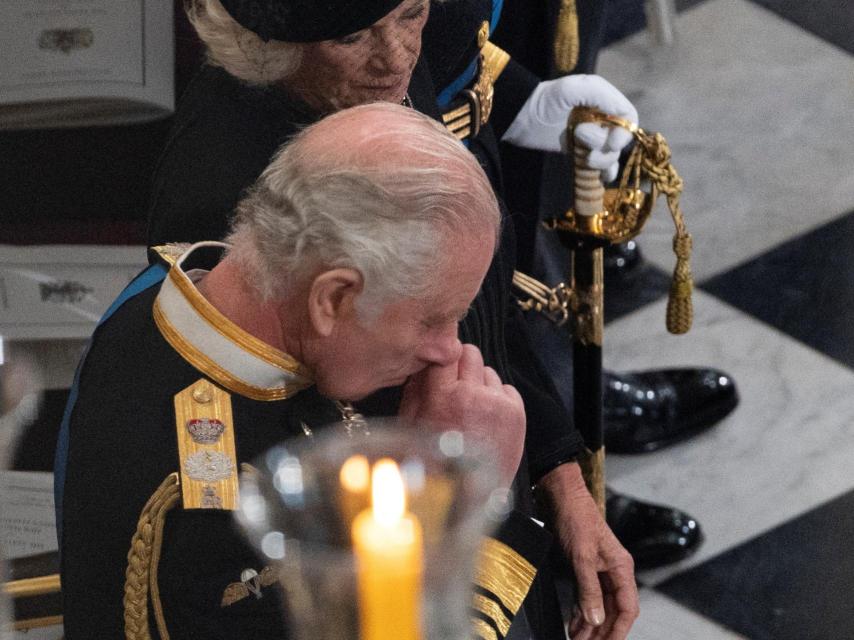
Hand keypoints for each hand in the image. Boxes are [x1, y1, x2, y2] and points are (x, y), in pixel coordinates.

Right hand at [399, 344, 524, 484]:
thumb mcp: (411, 426)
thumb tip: (423, 363)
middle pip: (470, 353)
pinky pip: (506, 388)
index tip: (442, 356)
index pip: (446, 350)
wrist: (470, 496)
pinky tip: (487, 418)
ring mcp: (498, 403)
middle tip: (455, 386)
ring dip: (480, 384)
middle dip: (461, 366)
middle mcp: (473, 394)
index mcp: (442, 396)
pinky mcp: (517, 413)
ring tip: (471, 410)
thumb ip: (414, 390)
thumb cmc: (435, 465)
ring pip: (488, 371)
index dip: (443, 352)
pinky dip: (497, 398)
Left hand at [501, 74, 637, 181]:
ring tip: (583, 157)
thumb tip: (625, 115)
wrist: (521, 118)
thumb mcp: (572, 88)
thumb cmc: (545, 100)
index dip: (625, 133)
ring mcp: (591, 138)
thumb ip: (600, 95)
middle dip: (605, 146)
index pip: (629, 118)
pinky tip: (600, 178)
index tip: (612, 142)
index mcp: (603, 101)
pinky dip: (603, 174)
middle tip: (580, 139)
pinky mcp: (580, 153)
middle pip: (621, 140)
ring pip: (611, 156)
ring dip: (602, 162)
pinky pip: (600, 168)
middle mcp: (601, 119)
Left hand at [538, 463, 638, 639]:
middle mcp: (614, 570)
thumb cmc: (576, 518)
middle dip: (602, 632)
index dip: (618, 630)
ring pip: (599, 605)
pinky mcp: (585, 567)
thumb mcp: (582, 556)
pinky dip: (580, 611)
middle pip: (613, 610)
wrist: (561, 495)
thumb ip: (589, 589)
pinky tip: (574, 625)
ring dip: (589, 625)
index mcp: (621, 567)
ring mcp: (599, 569)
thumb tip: (595, 620)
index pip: (627, 607)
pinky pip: (586, 595)